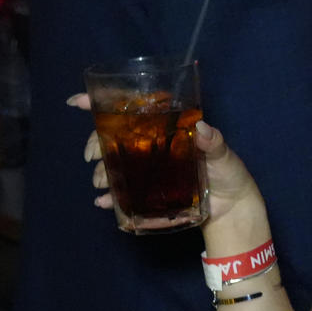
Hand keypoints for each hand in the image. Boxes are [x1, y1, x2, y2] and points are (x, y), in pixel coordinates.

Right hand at [67, 94, 262, 223]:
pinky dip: (111, 199)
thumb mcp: (224, 155)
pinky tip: (104, 203)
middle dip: (96, 142)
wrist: (232, 208)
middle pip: (114, 136)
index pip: (134, 109)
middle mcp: (153, 146)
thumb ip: (214, 143)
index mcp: (167, 129)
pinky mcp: (150, 192)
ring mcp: (149, 169)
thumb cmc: (229, 173)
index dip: (104, 103)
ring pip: (115, 164)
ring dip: (102, 172)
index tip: (79, 102)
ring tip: (101, 183)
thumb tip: (203, 128)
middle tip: (92, 156)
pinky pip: (124, 193)